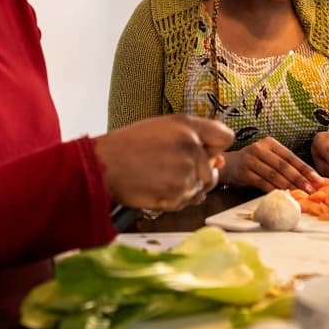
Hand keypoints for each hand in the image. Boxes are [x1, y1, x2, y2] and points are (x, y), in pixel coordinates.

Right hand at [95, 114, 233, 213]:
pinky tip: (156, 189)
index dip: (215, 148)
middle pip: (214, 170)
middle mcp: (191, 146)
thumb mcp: (162, 128)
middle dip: (198, 175)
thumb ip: (193, 138)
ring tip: (160, 179)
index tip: (204, 152)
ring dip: (185, 189)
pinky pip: (187, 202)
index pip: (225, 137)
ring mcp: (185, 172)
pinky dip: (174, 200)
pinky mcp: (177, 193)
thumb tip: (218, 159)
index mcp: (187, 126)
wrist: (103, 166)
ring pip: (201, 189)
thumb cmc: (127, 147)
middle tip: (170, 170)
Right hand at [219, 137, 321, 192]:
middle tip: (312, 189)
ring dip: (289, 186)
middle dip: (300, 179)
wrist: (227, 165)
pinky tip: (283, 195)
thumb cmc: (251, 163)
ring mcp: (250, 160)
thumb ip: (282, 164)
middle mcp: (259, 149)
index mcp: (269, 143)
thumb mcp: (266, 157)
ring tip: (301, 194)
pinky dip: (274, 190)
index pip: (290, 156)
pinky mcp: (244, 172)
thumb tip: (307, 179)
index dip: (305, 168)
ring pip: (274, 175)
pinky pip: (262, 183)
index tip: (317, 179)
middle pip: (283, 166)